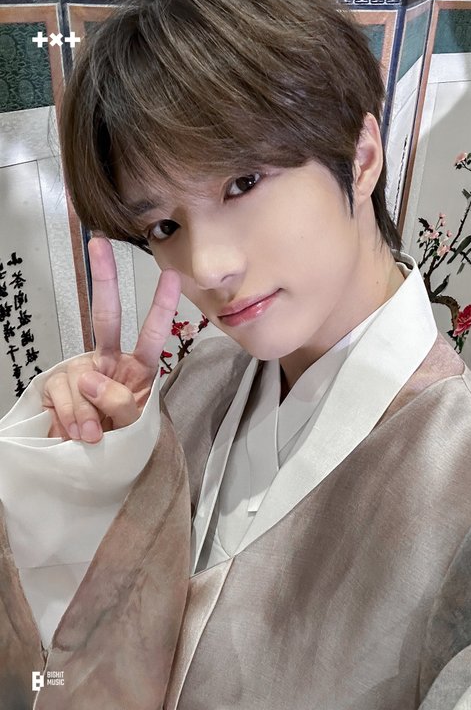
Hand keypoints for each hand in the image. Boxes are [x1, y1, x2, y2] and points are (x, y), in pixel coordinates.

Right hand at [43, 237, 180, 442]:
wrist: (95, 465)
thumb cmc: (124, 440)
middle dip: (105, 280)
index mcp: (137, 369)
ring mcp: (81, 371)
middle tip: (100, 245)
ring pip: (80, 374)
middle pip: (106, 317)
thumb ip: (121, 404)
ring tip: (94, 435)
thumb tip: (89, 376)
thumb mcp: (134, 428)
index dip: (161, 307)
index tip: (172, 276)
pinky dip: (68, 416)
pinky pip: (59, 392)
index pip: (151, 335)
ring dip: (86, 410)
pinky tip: (76, 433)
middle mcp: (109, 362)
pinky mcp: (56, 385)